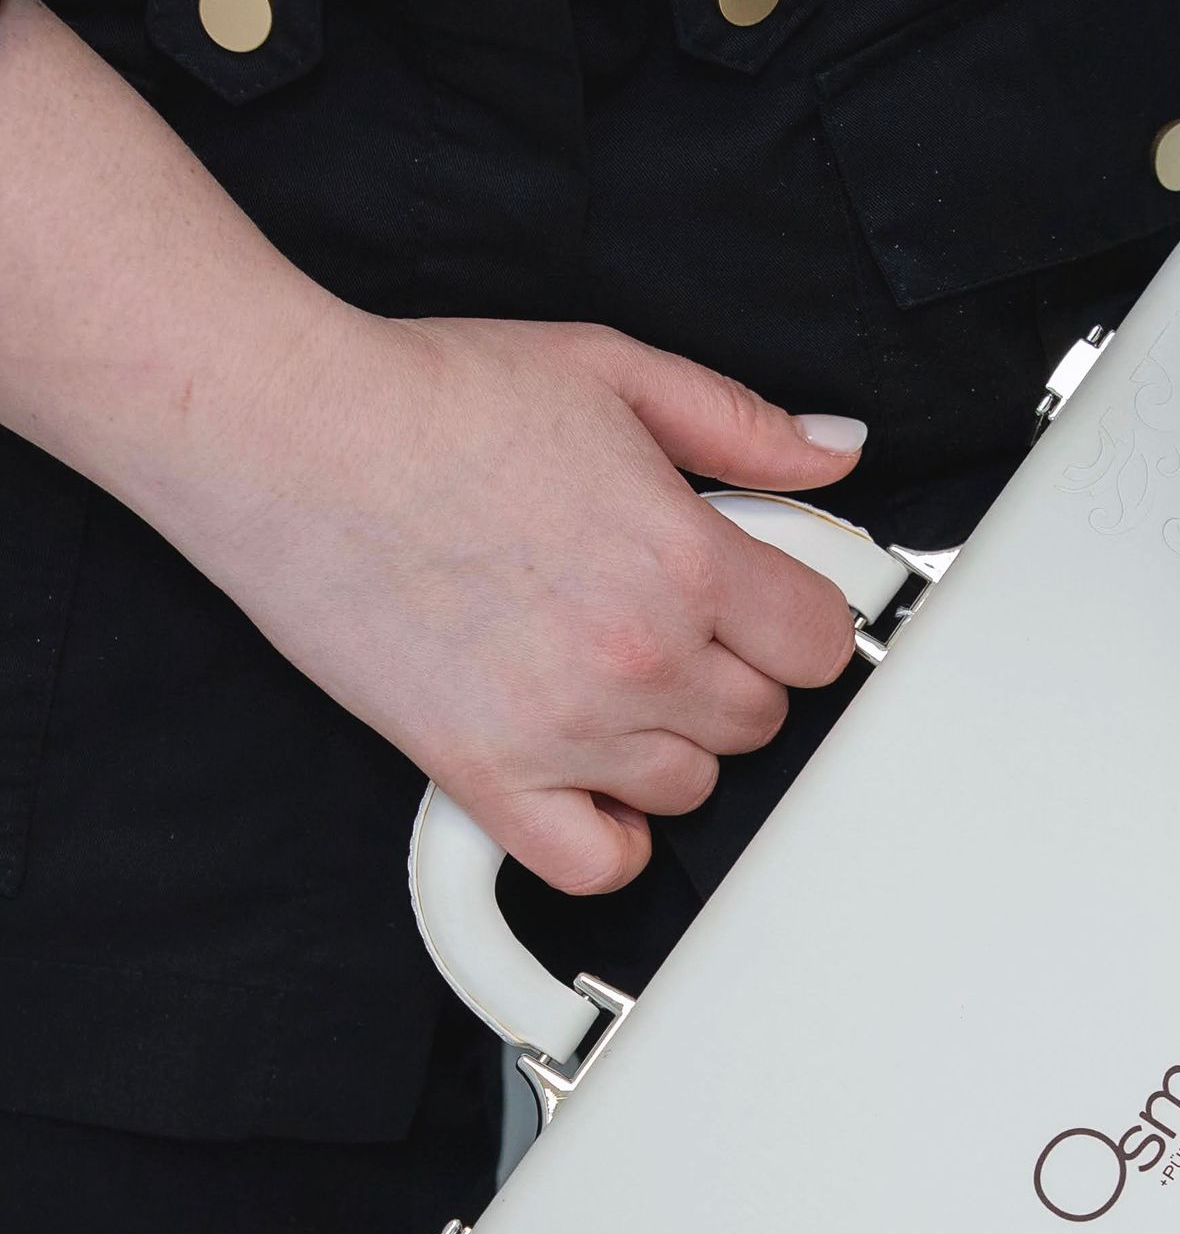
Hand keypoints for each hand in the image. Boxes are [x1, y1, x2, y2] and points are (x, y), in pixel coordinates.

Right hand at [149, 306, 867, 893]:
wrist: (289, 435)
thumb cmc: (430, 399)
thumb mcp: (611, 369)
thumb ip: (741, 423)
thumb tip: (836, 451)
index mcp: (683, 559)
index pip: (821, 645)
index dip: (802, 621)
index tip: (769, 606)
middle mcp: (636, 658)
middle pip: (761, 721)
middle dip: (734, 673)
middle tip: (674, 621)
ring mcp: (564, 730)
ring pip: (692, 789)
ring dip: (672, 742)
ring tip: (614, 676)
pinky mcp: (485, 776)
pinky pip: (596, 863)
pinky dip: (610, 837)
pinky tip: (592, 780)